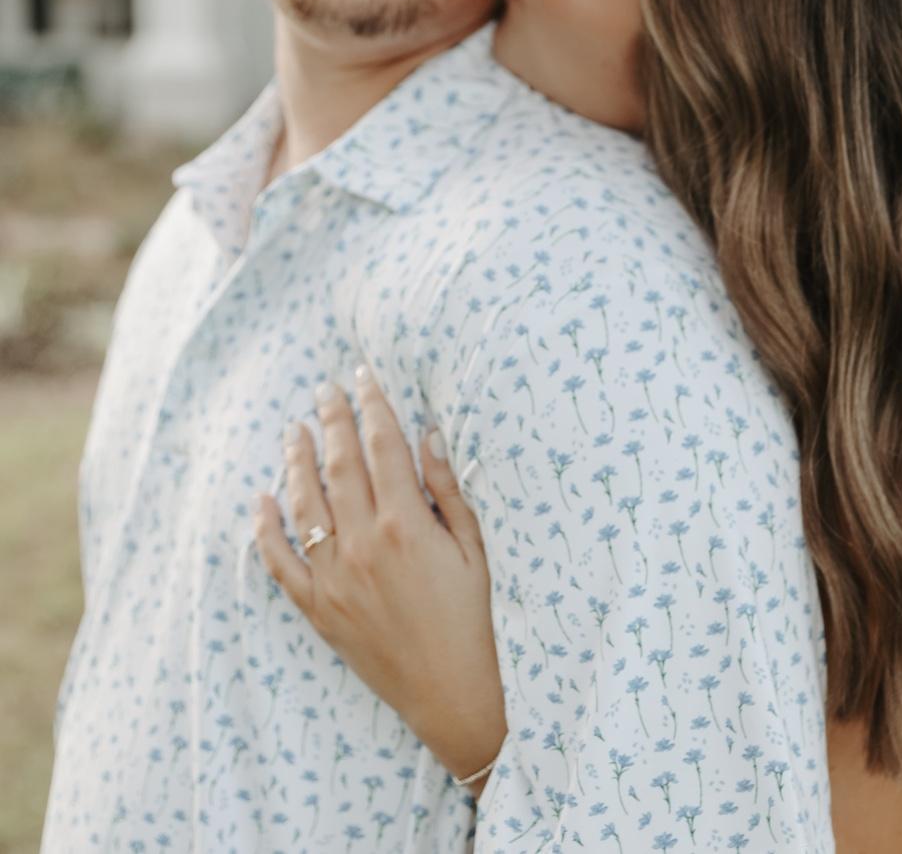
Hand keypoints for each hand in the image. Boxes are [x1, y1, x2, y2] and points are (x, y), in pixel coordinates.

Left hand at [253, 365, 505, 794]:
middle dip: (331, 420)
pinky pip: (279, 562)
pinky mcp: (318, 608)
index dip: (372, 405)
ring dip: (295, 460)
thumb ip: (447, 489)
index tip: (362, 376)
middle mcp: (363, 544)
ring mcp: (334, 577)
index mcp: (406, 524)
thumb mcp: (474, 547)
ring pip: (304, 504)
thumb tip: (427, 434)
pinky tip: (260, 500)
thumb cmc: (473, 616)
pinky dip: (265, 528)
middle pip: (339, 465)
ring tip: (293, 429)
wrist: (450, 692)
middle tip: (324, 389)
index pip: (382, 446)